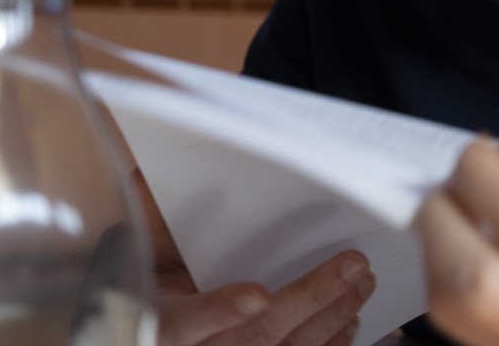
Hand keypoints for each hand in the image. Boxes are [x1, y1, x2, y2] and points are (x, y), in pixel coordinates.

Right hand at [134, 168, 375, 345]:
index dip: (218, 312)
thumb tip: (144, 170)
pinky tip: (352, 319)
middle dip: (309, 299)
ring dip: (331, 317)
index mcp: (157, 319)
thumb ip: (146, 215)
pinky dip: (330, 345)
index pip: (181, 324)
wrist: (142, 318)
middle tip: (352, 264)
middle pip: (253, 336)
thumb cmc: (143, 277)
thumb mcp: (135, 246)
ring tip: (362, 281)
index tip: (255, 295)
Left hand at [414, 117, 498, 345]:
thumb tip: (486, 161)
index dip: (483, 176)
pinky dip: (453, 294)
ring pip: (460, 320)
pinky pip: (468, 337)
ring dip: (437, 258)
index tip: (475, 156)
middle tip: (444, 194)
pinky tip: (477, 265)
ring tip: (458, 226)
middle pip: (483, 287)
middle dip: (440, 223)